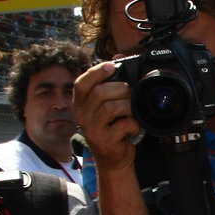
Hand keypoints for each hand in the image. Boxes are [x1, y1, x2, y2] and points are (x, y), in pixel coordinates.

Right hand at [74, 61, 138, 175]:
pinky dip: (133, 123)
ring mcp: (92, 129)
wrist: (114, 159)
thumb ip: (111, 81)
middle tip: (131, 94)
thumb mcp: (108, 104)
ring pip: (111, 108)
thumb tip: (118, 56)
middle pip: (100, 93)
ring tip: (133, 111)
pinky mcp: (104, 142)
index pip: (81, 83)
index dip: (96, 72)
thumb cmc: (112, 129)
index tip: (112, 66)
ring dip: (128, 106)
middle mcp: (82, 116)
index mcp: (81, 104)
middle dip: (121, 89)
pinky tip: (133, 127)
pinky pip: (122, 125)